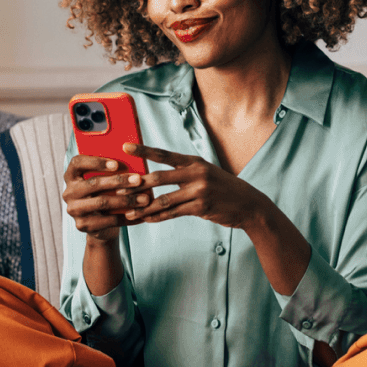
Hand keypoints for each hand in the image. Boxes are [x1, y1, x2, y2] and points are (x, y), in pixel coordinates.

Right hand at [62, 154, 151, 241]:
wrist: (101, 225)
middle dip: (119, 181)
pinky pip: (108, 220)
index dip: (96, 162)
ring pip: (102, 202)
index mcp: (71, 175)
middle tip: (139, 180)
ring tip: (144, 199)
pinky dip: (127, 217)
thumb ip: (112, 171)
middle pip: (93, 183)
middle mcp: (69, 192)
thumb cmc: (106, 194)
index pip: (77, 163)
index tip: (116, 164)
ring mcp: (73, 210)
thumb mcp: (106, 181)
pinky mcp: (83, 225)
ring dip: (126, 200)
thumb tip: (136, 161)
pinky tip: (142, 215)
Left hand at [119, 143, 268, 229]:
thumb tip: (158, 176)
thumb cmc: (224, 189)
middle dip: (137, 184)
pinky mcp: (201, 207)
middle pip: (159, 177)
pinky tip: (146, 220)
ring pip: (164, 199)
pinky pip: (173, 213)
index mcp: (194, 162)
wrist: (249, 204)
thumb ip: (184, 173)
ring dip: (144, 207)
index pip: (164, 154)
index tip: (125, 146)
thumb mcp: (206, 173)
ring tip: (128, 212)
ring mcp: (199, 190)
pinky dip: (158, 217)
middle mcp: (196, 173)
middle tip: (118, 188)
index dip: (143, 150)